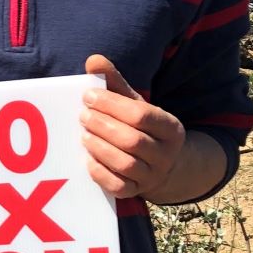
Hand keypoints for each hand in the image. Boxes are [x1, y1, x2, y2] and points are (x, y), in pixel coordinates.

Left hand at [80, 54, 185, 200]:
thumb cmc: (141, 128)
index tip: (88, 96)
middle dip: (103, 126)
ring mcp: (152, 175)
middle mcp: (166, 153)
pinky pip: (118, 186)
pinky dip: (100, 173)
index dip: (112, 104)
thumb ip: (115, 83)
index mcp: (170, 127)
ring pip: (126, 164)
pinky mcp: (136, 192)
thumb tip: (93, 60)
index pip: (142, 115)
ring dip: (100, 148)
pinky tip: (87, 159)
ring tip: (83, 135)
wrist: (161, 165)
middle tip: (82, 116)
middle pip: (133, 140)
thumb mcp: (134, 104)